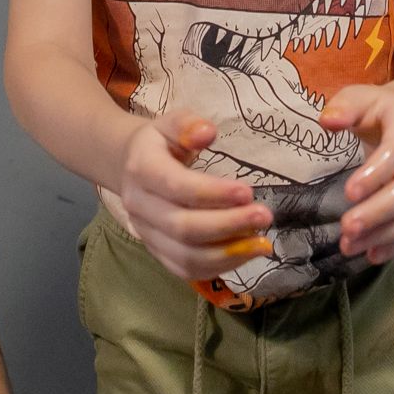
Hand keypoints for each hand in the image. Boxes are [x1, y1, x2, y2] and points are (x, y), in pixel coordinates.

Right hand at [116, 112, 273, 280]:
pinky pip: (185, 270)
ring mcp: (146, 233)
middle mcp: (139, 206)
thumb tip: (207, 133)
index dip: (213, 193)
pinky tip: (245, 254)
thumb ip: (188, 125)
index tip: (248, 192)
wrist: (130, 166)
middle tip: (264, 216)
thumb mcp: (171, 123)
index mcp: (141, 169)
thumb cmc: (160, 143)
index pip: (176, 187)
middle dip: (228, 225)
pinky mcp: (156, 251)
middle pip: (182, 227)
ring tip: (262, 243)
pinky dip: (218, 268)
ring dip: (228, 254)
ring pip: (185, 256)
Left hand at [320, 84, 393, 263]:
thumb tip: (328, 121)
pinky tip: (372, 255)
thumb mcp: (359, 97)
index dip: (375, 175)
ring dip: (384, 234)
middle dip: (378, 212)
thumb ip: (344, 107)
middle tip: (346, 228)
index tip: (348, 193)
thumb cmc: (377, 109)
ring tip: (350, 246)